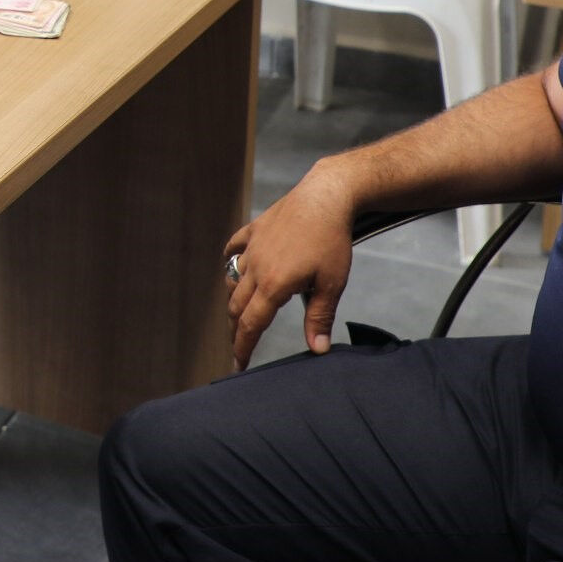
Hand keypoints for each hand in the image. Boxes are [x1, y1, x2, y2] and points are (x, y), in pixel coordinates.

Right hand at [225, 164, 360, 367]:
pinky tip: (235, 267)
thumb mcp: (331, 284)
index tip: (238, 365)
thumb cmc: (331, 240)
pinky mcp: (254, 229)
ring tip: (241, 311)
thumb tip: (317, 349)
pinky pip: (234, 248)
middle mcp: (256, 268)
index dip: (242, 348)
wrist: (326, 197)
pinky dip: (231, 261)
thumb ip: (320, 318)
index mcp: (273, 285)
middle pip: (236, 307)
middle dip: (236, 329)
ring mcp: (252, 247)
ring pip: (232, 280)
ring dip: (234, 299)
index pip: (250, 325)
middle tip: (241, 343)